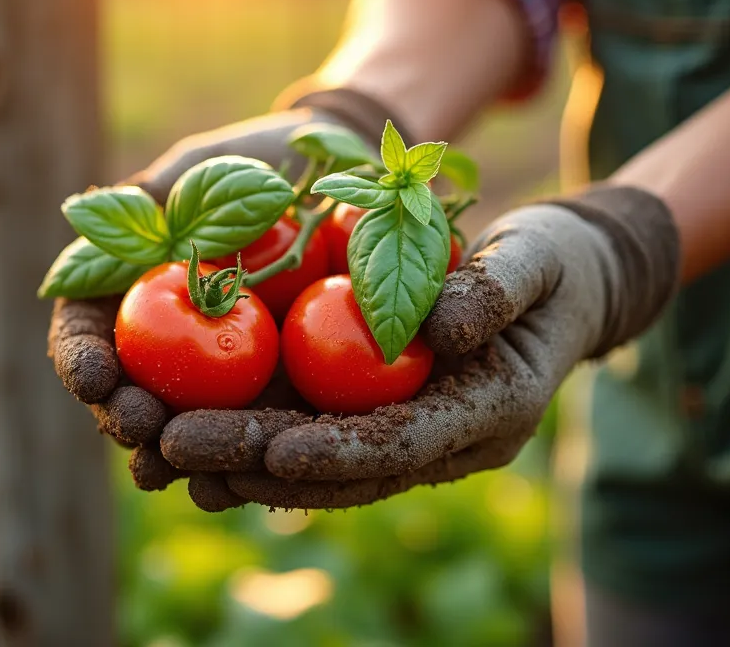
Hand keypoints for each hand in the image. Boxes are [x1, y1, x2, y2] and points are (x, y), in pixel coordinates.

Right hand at [48, 87, 405, 505]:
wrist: (343, 173)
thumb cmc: (260, 162)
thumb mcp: (201, 169)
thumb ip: (154, 199)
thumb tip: (97, 215)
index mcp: (129, 292)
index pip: (86, 334)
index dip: (80, 359)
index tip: (95, 377)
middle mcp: (166, 345)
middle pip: (126, 396)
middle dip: (123, 418)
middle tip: (138, 426)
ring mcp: (220, 380)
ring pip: (182, 431)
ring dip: (168, 456)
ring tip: (164, 468)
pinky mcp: (275, 400)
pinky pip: (255, 440)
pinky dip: (237, 465)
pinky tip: (230, 483)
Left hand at [158, 185, 679, 509]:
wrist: (565, 286)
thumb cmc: (555, 266)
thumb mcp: (537, 260)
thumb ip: (496, 290)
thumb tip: (441, 329)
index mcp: (489, 412)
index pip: (401, 444)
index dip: (336, 452)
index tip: (269, 451)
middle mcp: (445, 442)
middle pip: (342, 469)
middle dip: (257, 464)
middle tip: (177, 447)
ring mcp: (412, 435)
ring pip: (318, 466)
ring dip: (240, 463)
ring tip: (163, 449)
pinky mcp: (383, 416)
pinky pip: (313, 436)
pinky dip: (254, 437)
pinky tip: (193, 425)